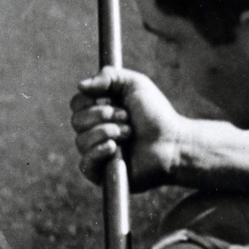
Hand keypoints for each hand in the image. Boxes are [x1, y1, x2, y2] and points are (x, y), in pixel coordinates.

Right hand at [70, 69, 186, 191]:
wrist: (172, 142)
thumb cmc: (155, 114)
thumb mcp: (135, 85)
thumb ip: (108, 76)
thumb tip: (80, 86)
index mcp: (98, 111)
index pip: (76, 104)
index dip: (91, 101)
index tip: (113, 101)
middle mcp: (94, 131)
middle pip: (76, 121)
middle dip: (102, 116)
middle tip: (126, 118)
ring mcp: (96, 152)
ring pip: (81, 140)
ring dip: (106, 132)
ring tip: (128, 134)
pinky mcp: (100, 172)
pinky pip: (85, 163)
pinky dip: (99, 152)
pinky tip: (115, 148)